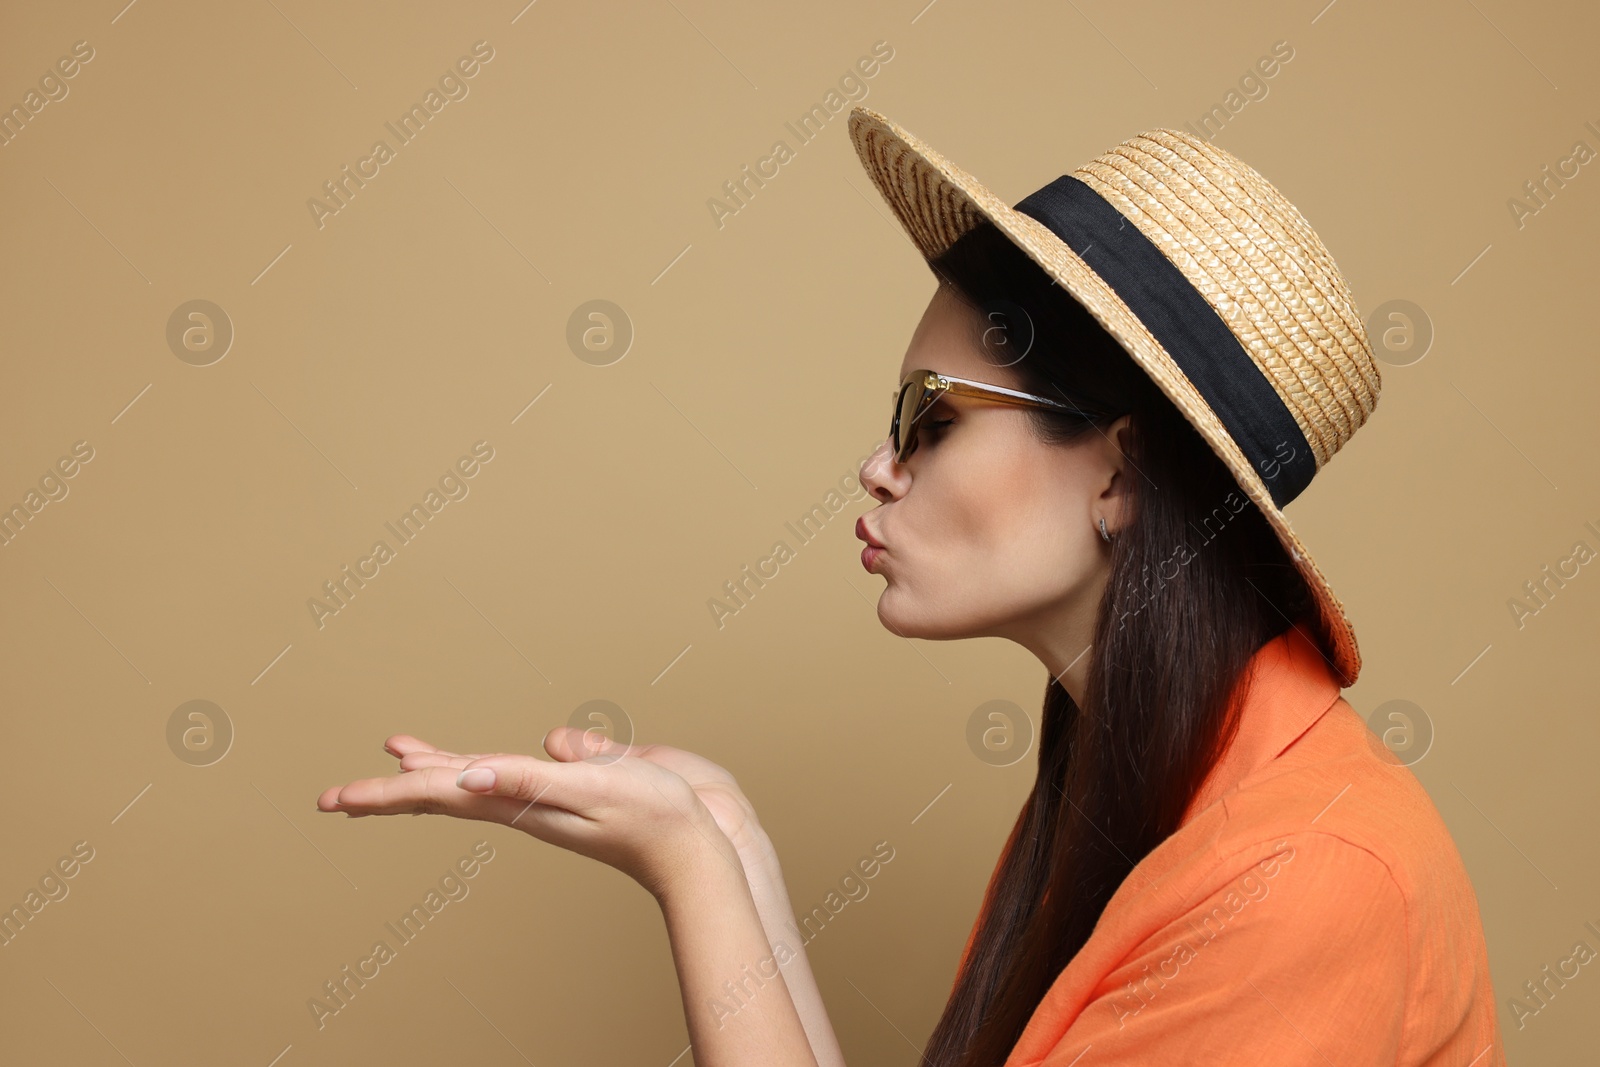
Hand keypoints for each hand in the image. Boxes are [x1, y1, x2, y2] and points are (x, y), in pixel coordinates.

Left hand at [316, 730, 761, 899]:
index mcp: (518, 802)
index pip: (436, 795)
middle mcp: (526, 799)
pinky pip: (519, 769)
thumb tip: (468, 777)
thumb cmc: (654, 820)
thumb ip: (532, 780)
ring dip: (436, 767)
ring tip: (400, 754)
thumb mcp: (591, 791)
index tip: (333, 802)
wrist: (708, 844)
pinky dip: (491, 761)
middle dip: (392, 788)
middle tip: (338, 797)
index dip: (384, 794)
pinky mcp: (582, 780)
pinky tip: (488, 759)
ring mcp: (552, 793)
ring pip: (476, 779)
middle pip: (444, 790)